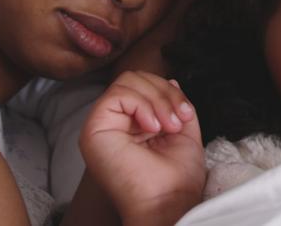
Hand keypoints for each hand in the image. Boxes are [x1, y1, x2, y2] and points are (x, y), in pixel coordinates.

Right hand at [80, 71, 205, 224]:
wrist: (168, 202)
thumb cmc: (176, 178)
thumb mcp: (183, 130)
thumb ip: (175, 104)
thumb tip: (170, 80)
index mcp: (131, 124)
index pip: (144, 85)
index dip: (168, 91)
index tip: (186, 114)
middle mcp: (113, 123)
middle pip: (135, 78)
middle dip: (164, 92)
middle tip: (176, 121)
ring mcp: (101, 125)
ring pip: (127, 81)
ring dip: (156, 99)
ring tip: (167, 127)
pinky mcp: (94, 128)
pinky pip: (118, 93)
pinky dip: (142, 104)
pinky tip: (152, 127)